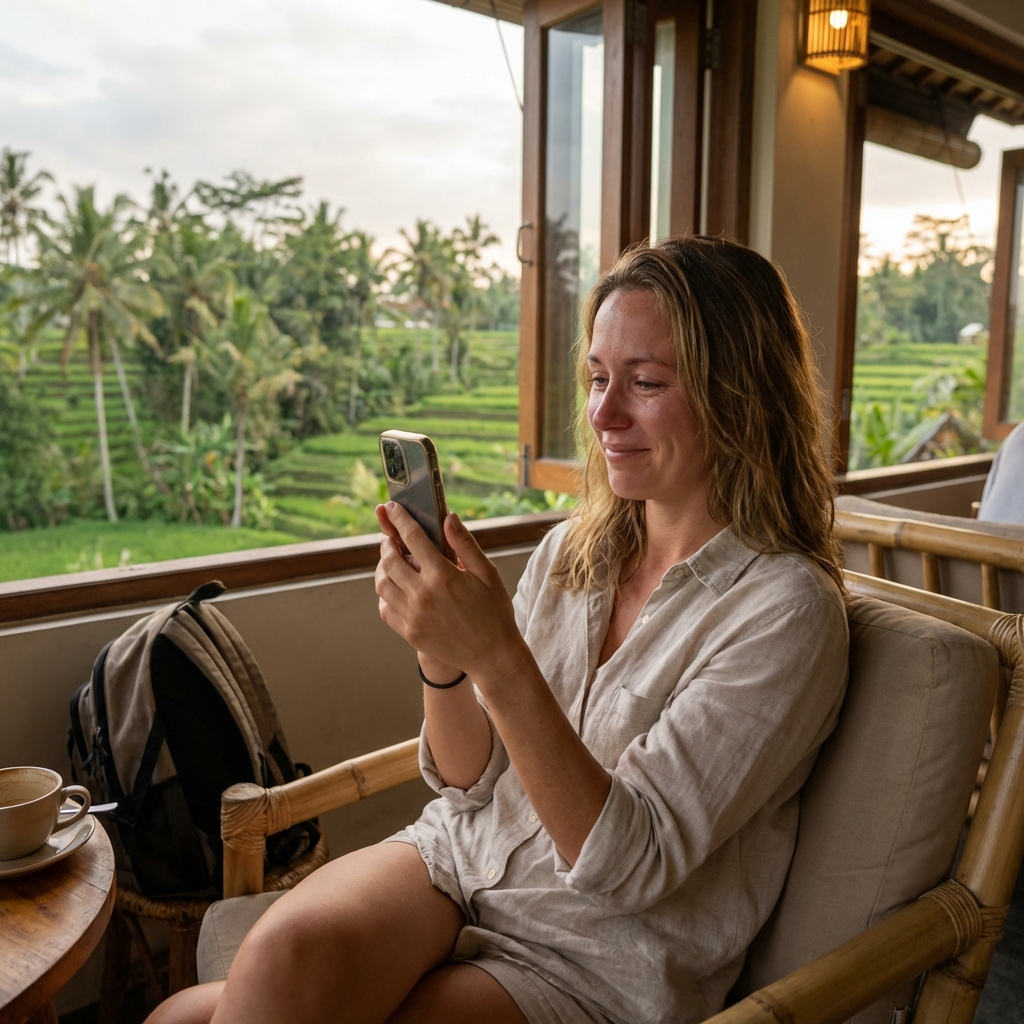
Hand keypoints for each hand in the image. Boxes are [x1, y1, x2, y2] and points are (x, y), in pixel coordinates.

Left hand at [374, 502, 525, 683]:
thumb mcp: (487, 573)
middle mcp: (423, 595)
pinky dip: (385, 594)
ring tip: (390, 561)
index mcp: (443, 576)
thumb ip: (464, 544)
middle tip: (390, 537)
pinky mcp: (409, 633)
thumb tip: (448, 518)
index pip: (413, 538)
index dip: (400, 520)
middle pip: (390, 560)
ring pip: (382, 584)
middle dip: (387, 543)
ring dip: (382, 568)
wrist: (492, 655)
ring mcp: (413, 616)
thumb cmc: (494, 612)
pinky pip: (385, 608)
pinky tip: (395, 588)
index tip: (392, 508)